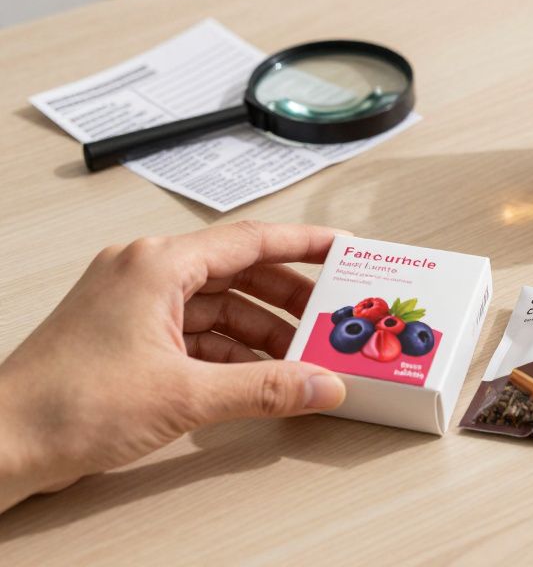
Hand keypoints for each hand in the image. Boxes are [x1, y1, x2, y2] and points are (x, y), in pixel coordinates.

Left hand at [0, 222, 346, 513]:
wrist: (0, 444)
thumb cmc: (64, 404)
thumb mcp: (186, 395)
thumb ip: (265, 387)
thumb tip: (320, 384)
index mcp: (158, 265)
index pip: (251, 240)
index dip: (305, 244)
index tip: (344, 249)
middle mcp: (146, 274)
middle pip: (240, 273)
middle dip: (290, 298)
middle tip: (332, 315)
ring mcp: (135, 306)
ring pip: (220, 306)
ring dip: (263, 331)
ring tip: (302, 357)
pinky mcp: (128, 338)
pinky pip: (197, 332)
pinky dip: (232, 351)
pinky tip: (258, 375)